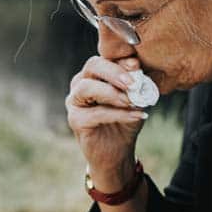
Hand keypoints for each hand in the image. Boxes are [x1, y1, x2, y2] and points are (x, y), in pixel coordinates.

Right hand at [66, 55, 148, 189]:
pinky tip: (136, 115)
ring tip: (132, 101)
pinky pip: (95, 112)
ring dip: (112, 93)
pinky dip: (118, 114)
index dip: (120, 60)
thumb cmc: (125, 122)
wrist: (117, 153)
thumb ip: (134, 83)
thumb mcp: (135, 99)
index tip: (136, 65)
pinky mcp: (75, 120)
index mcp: (95, 74)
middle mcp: (81, 83)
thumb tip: (134, 65)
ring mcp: (74, 101)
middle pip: (92, 66)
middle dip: (114, 72)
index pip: (105, 58)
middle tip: (132, 82)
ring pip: (87, 87)